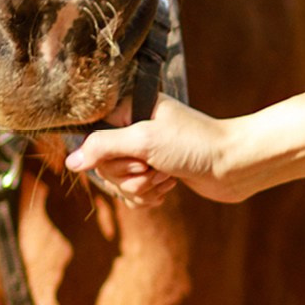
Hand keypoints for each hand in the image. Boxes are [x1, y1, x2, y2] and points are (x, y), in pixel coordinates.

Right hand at [65, 98, 247, 208]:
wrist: (233, 165)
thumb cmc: (194, 144)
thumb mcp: (144, 140)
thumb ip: (103, 147)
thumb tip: (70, 162)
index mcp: (129, 108)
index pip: (90, 133)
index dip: (103, 152)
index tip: (131, 155)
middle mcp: (133, 128)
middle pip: (102, 163)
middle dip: (128, 174)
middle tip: (152, 167)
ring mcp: (143, 152)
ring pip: (118, 182)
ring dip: (142, 187)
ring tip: (167, 176)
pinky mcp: (154, 173)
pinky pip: (133, 195)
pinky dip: (149, 196)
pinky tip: (170, 187)